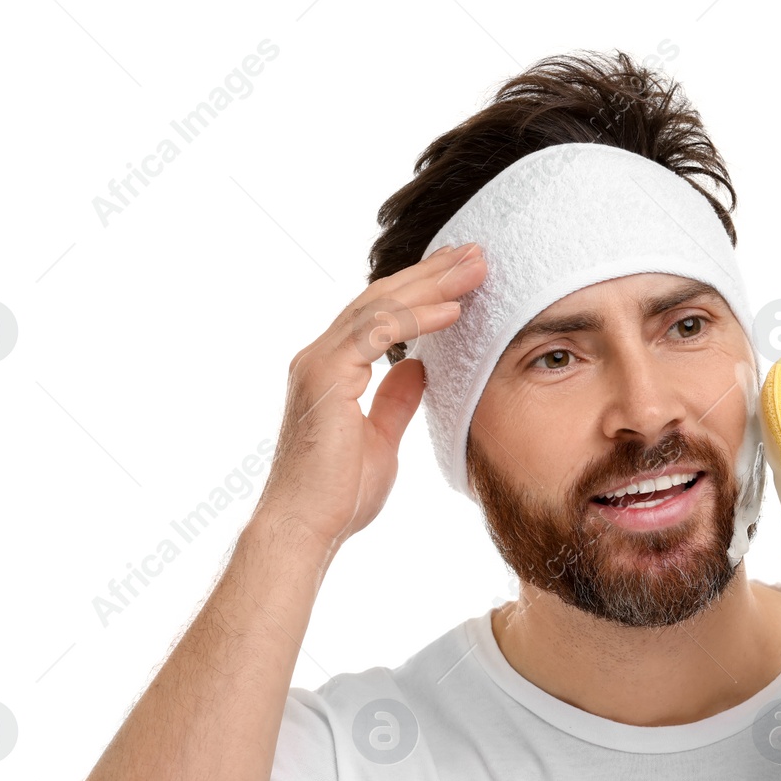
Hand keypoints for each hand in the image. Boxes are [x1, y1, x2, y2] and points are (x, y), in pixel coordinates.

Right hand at [251, 242, 488, 557]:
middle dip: (432, 273)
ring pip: (381, 306)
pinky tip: (453, 309)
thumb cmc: (338, 496)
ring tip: (473, 267)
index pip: (382, 315)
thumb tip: (417, 368)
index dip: (423, 291)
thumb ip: (395, 400)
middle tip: (475, 252)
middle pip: (382, 298)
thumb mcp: (380, 439)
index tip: (463, 277)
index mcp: (334, 369)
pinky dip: (417, 318)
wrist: (305, 528)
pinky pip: (376, 333)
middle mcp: (321, 357)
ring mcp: (319, 364)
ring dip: (432, 284)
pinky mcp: (325, 377)